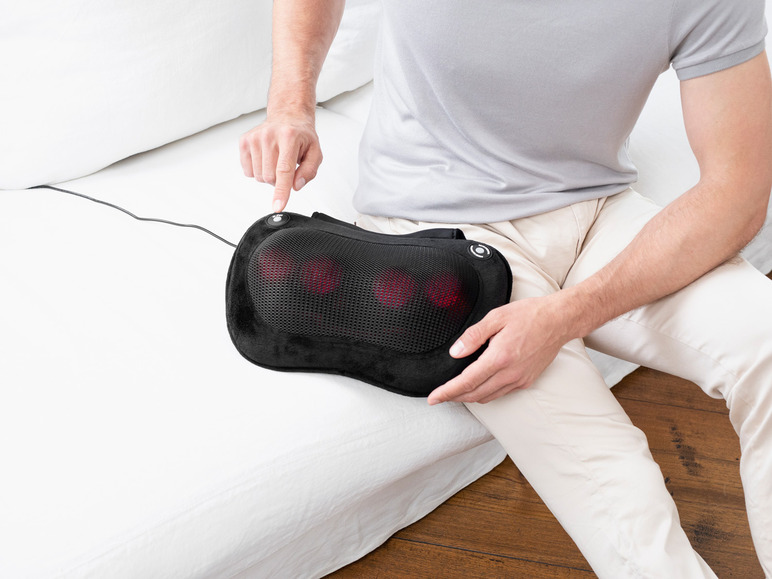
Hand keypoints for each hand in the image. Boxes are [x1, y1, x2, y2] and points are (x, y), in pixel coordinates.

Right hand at [239, 114, 322, 212]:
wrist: (287, 115)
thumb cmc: (301, 135)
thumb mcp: (315, 152)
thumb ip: (309, 171)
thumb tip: (296, 185)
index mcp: (289, 137)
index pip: (284, 170)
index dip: (281, 191)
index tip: (278, 206)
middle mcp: (269, 135)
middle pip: (270, 177)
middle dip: (279, 180)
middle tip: (286, 167)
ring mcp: (255, 138)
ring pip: (259, 177)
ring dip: (269, 175)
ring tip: (276, 160)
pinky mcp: (244, 141)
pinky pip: (248, 171)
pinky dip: (258, 170)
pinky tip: (265, 158)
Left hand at [428, 294, 573, 404]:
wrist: (559, 321)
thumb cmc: (529, 315)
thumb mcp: (496, 317)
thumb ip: (473, 336)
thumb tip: (455, 352)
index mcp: (499, 357)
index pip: (466, 382)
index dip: (447, 392)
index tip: (433, 398)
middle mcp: (509, 373)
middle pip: (474, 394)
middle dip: (454, 397)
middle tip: (440, 396)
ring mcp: (519, 379)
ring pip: (487, 397)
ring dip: (469, 397)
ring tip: (456, 391)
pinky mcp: (527, 381)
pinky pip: (500, 393)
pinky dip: (486, 393)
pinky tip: (479, 385)